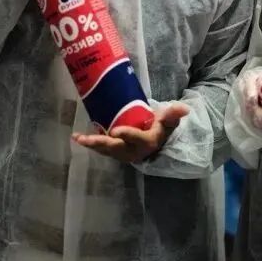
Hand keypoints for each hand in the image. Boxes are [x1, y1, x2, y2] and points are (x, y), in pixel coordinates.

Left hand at [72, 102, 189, 163]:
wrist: (155, 144)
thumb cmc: (160, 130)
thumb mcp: (167, 123)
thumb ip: (173, 115)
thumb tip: (183, 108)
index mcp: (146, 142)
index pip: (136, 138)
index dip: (126, 134)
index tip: (115, 131)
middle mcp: (132, 150)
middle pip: (114, 147)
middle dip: (99, 143)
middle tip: (85, 139)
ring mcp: (122, 153)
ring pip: (105, 149)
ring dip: (91, 144)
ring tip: (78, 138)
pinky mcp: (114, 152)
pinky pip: (101, 148)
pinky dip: (90, 143)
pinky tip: (78, 137)